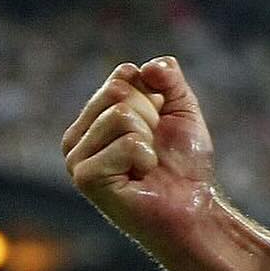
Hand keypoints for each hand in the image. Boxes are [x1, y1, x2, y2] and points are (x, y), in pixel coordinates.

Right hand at [61, 56, 217, 257]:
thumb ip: (168, 78)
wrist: (192, 204)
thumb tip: (148, 66)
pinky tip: (141, 177)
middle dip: (151, 117)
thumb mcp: (182, 108)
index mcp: (95, 115)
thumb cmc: (184, 161)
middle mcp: (77, 135)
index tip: (160, 124)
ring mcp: (77, 157)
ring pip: (121, 115)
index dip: (155, 96)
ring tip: (147, 164)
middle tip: (154, 147)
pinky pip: (126, 144)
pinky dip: (145, 158)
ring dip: (149, 140)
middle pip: (119, 92)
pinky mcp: (85, 178)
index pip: (123, 75)